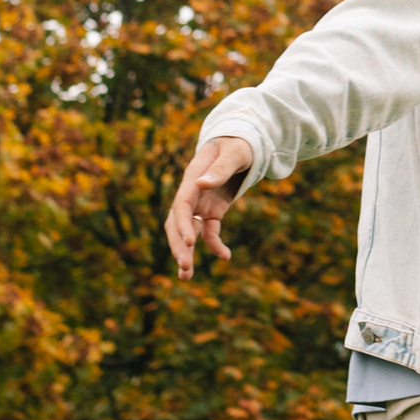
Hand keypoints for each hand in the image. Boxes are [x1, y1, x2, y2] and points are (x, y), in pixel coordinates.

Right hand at [166, 136, 253, 277]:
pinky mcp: (212, 212)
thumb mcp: (235, 152)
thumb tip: (202, 183)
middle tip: (184, 267)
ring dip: (186, 253)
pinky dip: (214, 246)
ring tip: (185, 277)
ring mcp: (201, 204)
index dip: (183, 224)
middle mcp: (192, 193)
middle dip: (179, 246)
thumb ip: (221, 168)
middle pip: (177, 223)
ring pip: (188, 232)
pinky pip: (209, 232)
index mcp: (192, 178)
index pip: (182, 204)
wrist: (242, 143)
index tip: (190, 242)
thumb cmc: (238, 144)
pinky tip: (225, 257)